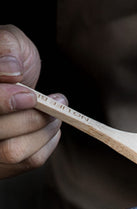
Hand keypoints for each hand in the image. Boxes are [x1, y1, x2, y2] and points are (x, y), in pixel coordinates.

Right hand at [0, 25, 65, 179]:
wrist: (15, 75)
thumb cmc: (9, 55)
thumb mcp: (8, 39)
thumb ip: (5, 45)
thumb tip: (12, 70)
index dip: (3, 101)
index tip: (30, 95)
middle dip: (29, 119)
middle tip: (56, 104)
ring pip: (12, 151)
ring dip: (42, 132)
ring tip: (56, 115)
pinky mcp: (3, 165)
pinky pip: (28, 162)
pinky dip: (46, 144)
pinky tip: (52, 128)